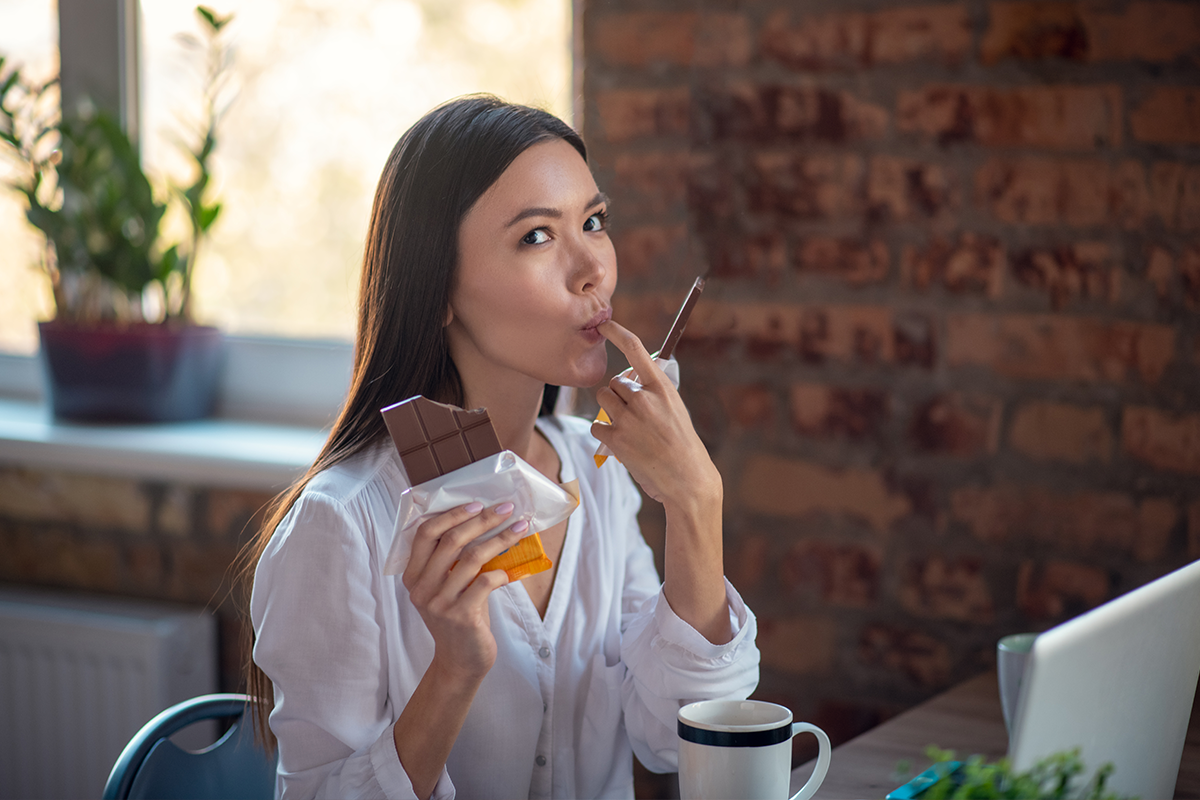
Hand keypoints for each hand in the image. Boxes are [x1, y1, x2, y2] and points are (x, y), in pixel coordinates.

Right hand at [402, 501, 527, 683]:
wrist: (460, 661)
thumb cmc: (459, 616)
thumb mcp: (447, 587)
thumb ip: (453, 561)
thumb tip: (485, 522)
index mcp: (413, 575)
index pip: (425, 533)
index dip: (451, 515)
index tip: (476, 504)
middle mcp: (421, 588)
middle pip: (451, 540)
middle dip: (483, 520)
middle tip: (506, 508)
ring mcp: (439, 603)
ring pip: (473, 558)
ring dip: (501, 539)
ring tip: (520, 528)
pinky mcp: (461, 616)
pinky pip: (485, 582)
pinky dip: (501, 572)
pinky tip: (509, 572)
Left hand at [591, 319, 721, 511]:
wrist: (687, 480)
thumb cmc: (681, 444)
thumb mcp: (675, 409)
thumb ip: (653, 391)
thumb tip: (629, 377)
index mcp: (662, 388)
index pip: (636, 350)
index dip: (617, 333)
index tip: (604, 324)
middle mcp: (645, 399)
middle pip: (614, 382)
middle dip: (619, 395)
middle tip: (633, 414)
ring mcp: (629, 419)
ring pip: (603, 399)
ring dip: (610, 410)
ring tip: (629, 428)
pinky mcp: (616, 439)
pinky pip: (597, 424)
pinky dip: (604, 432)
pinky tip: (622, 443)